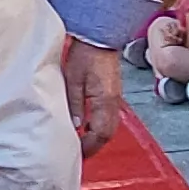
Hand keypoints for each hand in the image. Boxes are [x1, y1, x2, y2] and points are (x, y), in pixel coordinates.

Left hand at [62, 40, 124, 158]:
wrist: (99, 35)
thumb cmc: (86, 53)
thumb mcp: (73, 79)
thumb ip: (74, 104)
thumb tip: (76, 126)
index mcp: (105, 100)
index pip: (100, 133)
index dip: (89, 147)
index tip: (77, 153)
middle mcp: (114, 102)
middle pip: (108, 133)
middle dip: (95, 146)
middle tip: (80, 153)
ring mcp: (115, 97)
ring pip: (110, 126)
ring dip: (98, 136)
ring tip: (82, 142)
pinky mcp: (112, 92)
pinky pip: (109, 116)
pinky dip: (100, 125)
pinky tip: (88, 125)